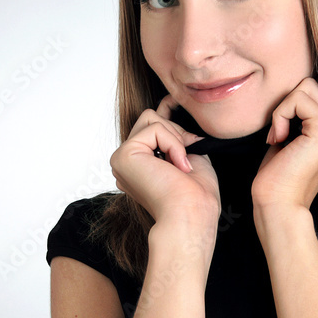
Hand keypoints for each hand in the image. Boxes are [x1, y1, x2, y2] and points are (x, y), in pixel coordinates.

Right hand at [110, 95, 220, 223]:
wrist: (191, 216)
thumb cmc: (195, 197)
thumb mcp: (190, 157)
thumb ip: (178, 137)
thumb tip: (169, 109)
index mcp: (140, 166)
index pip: (148, 128)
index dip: (165, 112)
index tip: (176, 102)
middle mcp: (127, 163)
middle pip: (149, 118)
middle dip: (175, 131)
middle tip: (187, 159)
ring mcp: (122, 159)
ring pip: (150, 119)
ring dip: (174, 137)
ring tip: (181, 165)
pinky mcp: (124, 155)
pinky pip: (153, 128)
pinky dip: (172, 143)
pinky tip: (177, 166)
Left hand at [251, 77, 317, 213]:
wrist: (279, 205)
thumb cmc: (278, 177)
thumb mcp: (293, 139)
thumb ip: (300, 116)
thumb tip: (293, 88)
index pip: (315, 92)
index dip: (291, 106)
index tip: (281, 134)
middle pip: (311, 85)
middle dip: (287, 104)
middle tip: (278, 134)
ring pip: (305, 87)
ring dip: (282, 109)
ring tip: (279, 137)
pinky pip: (297, 98)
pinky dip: (279, 115)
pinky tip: (279, 139)